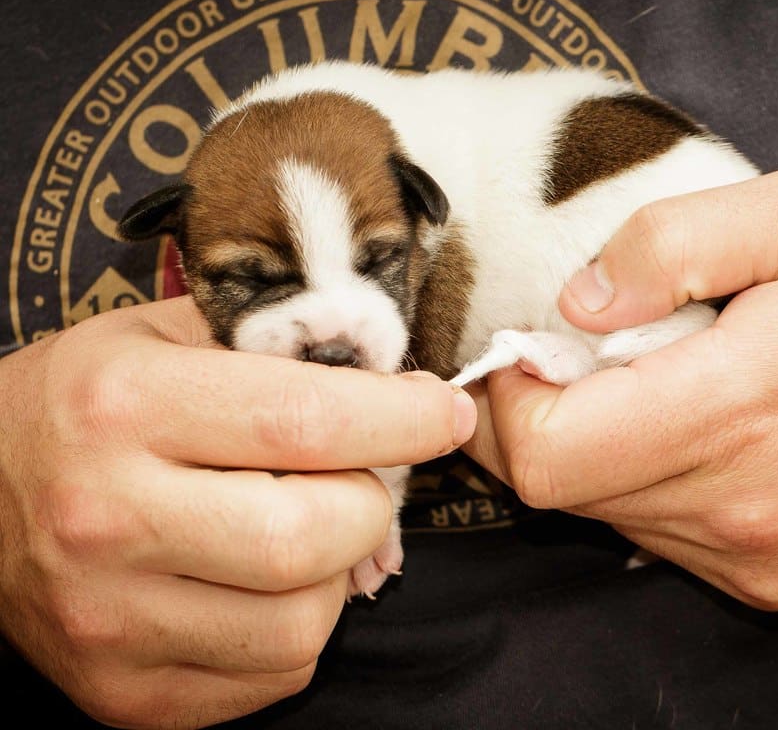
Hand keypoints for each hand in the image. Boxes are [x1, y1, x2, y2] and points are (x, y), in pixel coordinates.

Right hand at [0, 296, 474, 728]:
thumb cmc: (83, 404)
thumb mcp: (160, 337)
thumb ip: (272, 340)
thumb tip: (389, 368)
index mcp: (124, 407)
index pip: (304, 418)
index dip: (400, 418)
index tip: (444, 410)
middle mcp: (109, 518)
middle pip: (310, 535)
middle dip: (373, 501)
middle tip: (365, 475)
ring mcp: (112, 619)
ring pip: (303, 621)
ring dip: (340, 569)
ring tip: (308, 525)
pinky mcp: (123, 690)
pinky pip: (272, 675)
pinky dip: (301, 624)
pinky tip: (269, 579)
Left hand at [465, 168, 777, 609]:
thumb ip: (671, 244)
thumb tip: (575, 306)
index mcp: (738, 409)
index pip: (545, 454)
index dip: (503, 403)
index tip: (520, 350)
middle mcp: (743, 507)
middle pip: (560, 491)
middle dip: (538, 420)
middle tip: (580, 356)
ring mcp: (761, 555)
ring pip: (602, 516)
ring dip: (593, 450)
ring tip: (654, 383)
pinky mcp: (775, 579)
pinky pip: (657, 536)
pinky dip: (641, 482)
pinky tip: (692, 428)